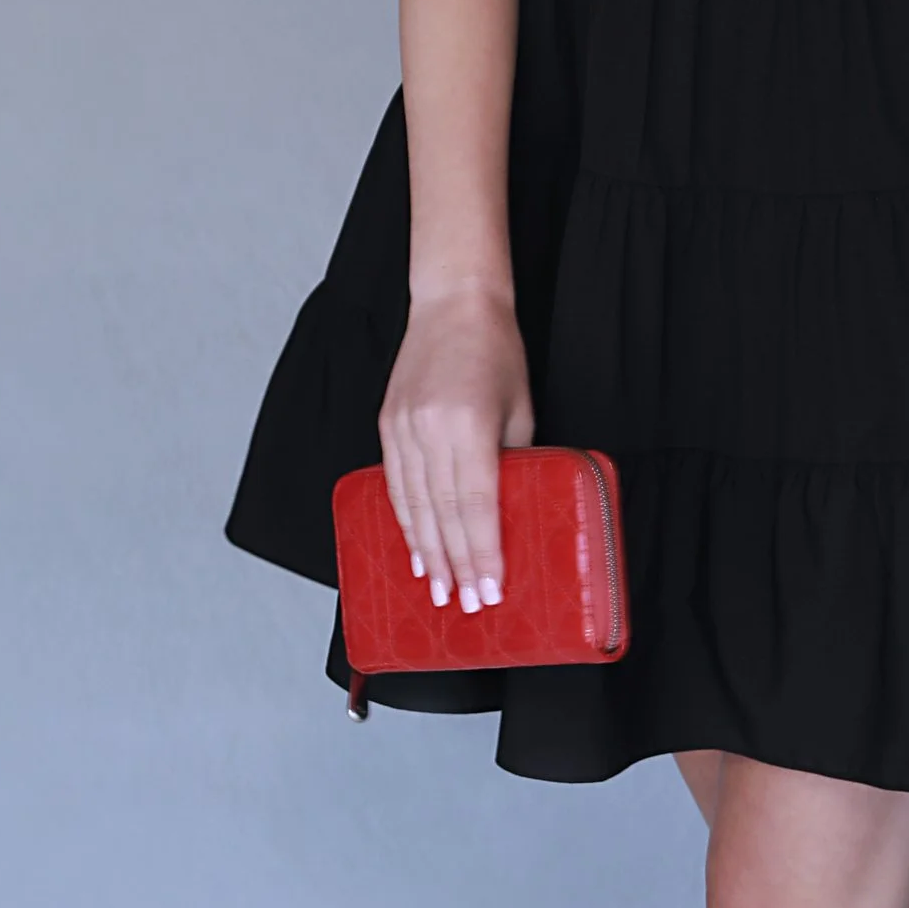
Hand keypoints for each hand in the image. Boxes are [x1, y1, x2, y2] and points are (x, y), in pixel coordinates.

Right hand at [377, 284, 535, 609]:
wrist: (453, 304)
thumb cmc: (498, 353)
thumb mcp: (521, 409)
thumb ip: (515, 460)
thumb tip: (513, 512)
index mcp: (469, 423)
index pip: (475, 503)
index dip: (481, 551)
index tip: (488, 587)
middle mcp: (429, 428)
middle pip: (441, 512)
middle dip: (454, 563)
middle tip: (464, 603)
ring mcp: (402, 426)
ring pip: (412, 504)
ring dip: (425, 551)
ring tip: (436, 588)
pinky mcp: (387, 424)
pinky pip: (395, 483)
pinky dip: (404, 520)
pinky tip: (414, 547)